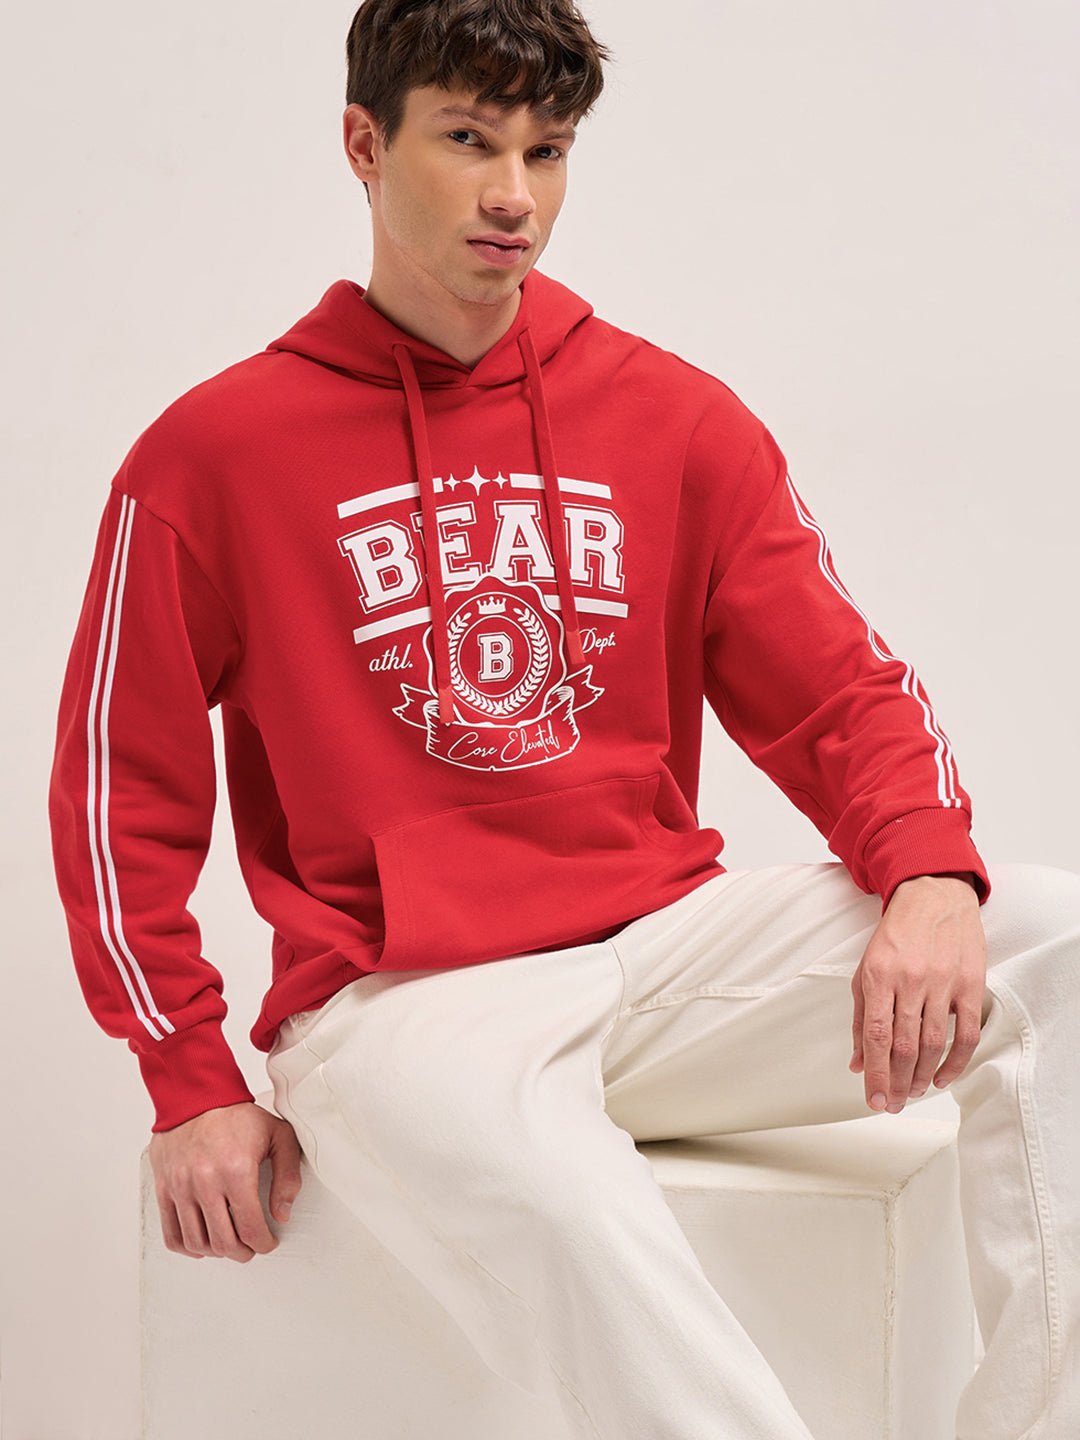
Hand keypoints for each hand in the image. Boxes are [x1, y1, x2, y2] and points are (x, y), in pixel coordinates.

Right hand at [149, 1102, 302, 1262]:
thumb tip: (282, 1213)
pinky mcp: (164, 1187)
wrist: (196, 1095)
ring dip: (217, 1253)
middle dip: (243, 1252)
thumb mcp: (279, 1135)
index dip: (264, 1244)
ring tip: (230, 1244)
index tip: (269, 1242)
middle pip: (223, 1243)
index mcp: (236, 1170)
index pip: (251, 1228)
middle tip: (251, 1247)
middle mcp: (205, 1182)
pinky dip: (187, 1247)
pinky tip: (202, 1243)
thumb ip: (288, 1175)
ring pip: (197, 1243)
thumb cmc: (237, 1115)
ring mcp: (181, 1187)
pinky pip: (171, 1233)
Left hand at [850, 874, 986, 1112]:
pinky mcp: (970, 984)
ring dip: (923, 1076)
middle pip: (905, 1046)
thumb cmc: (896, 936)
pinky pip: (966, 1033)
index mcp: (878, 976)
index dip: (876, 1074)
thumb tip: (858, 1063)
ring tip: (913, 1093)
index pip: (877, 1036)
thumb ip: (861, 1018)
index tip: (874, 1100)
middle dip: (897, 1083)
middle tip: (893, 1104)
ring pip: (933, 1044)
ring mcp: (943, 982)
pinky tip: (942, 1078)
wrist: (934, 896)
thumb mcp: (865, 970)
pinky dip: (955, 1062)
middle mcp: (910, 980)